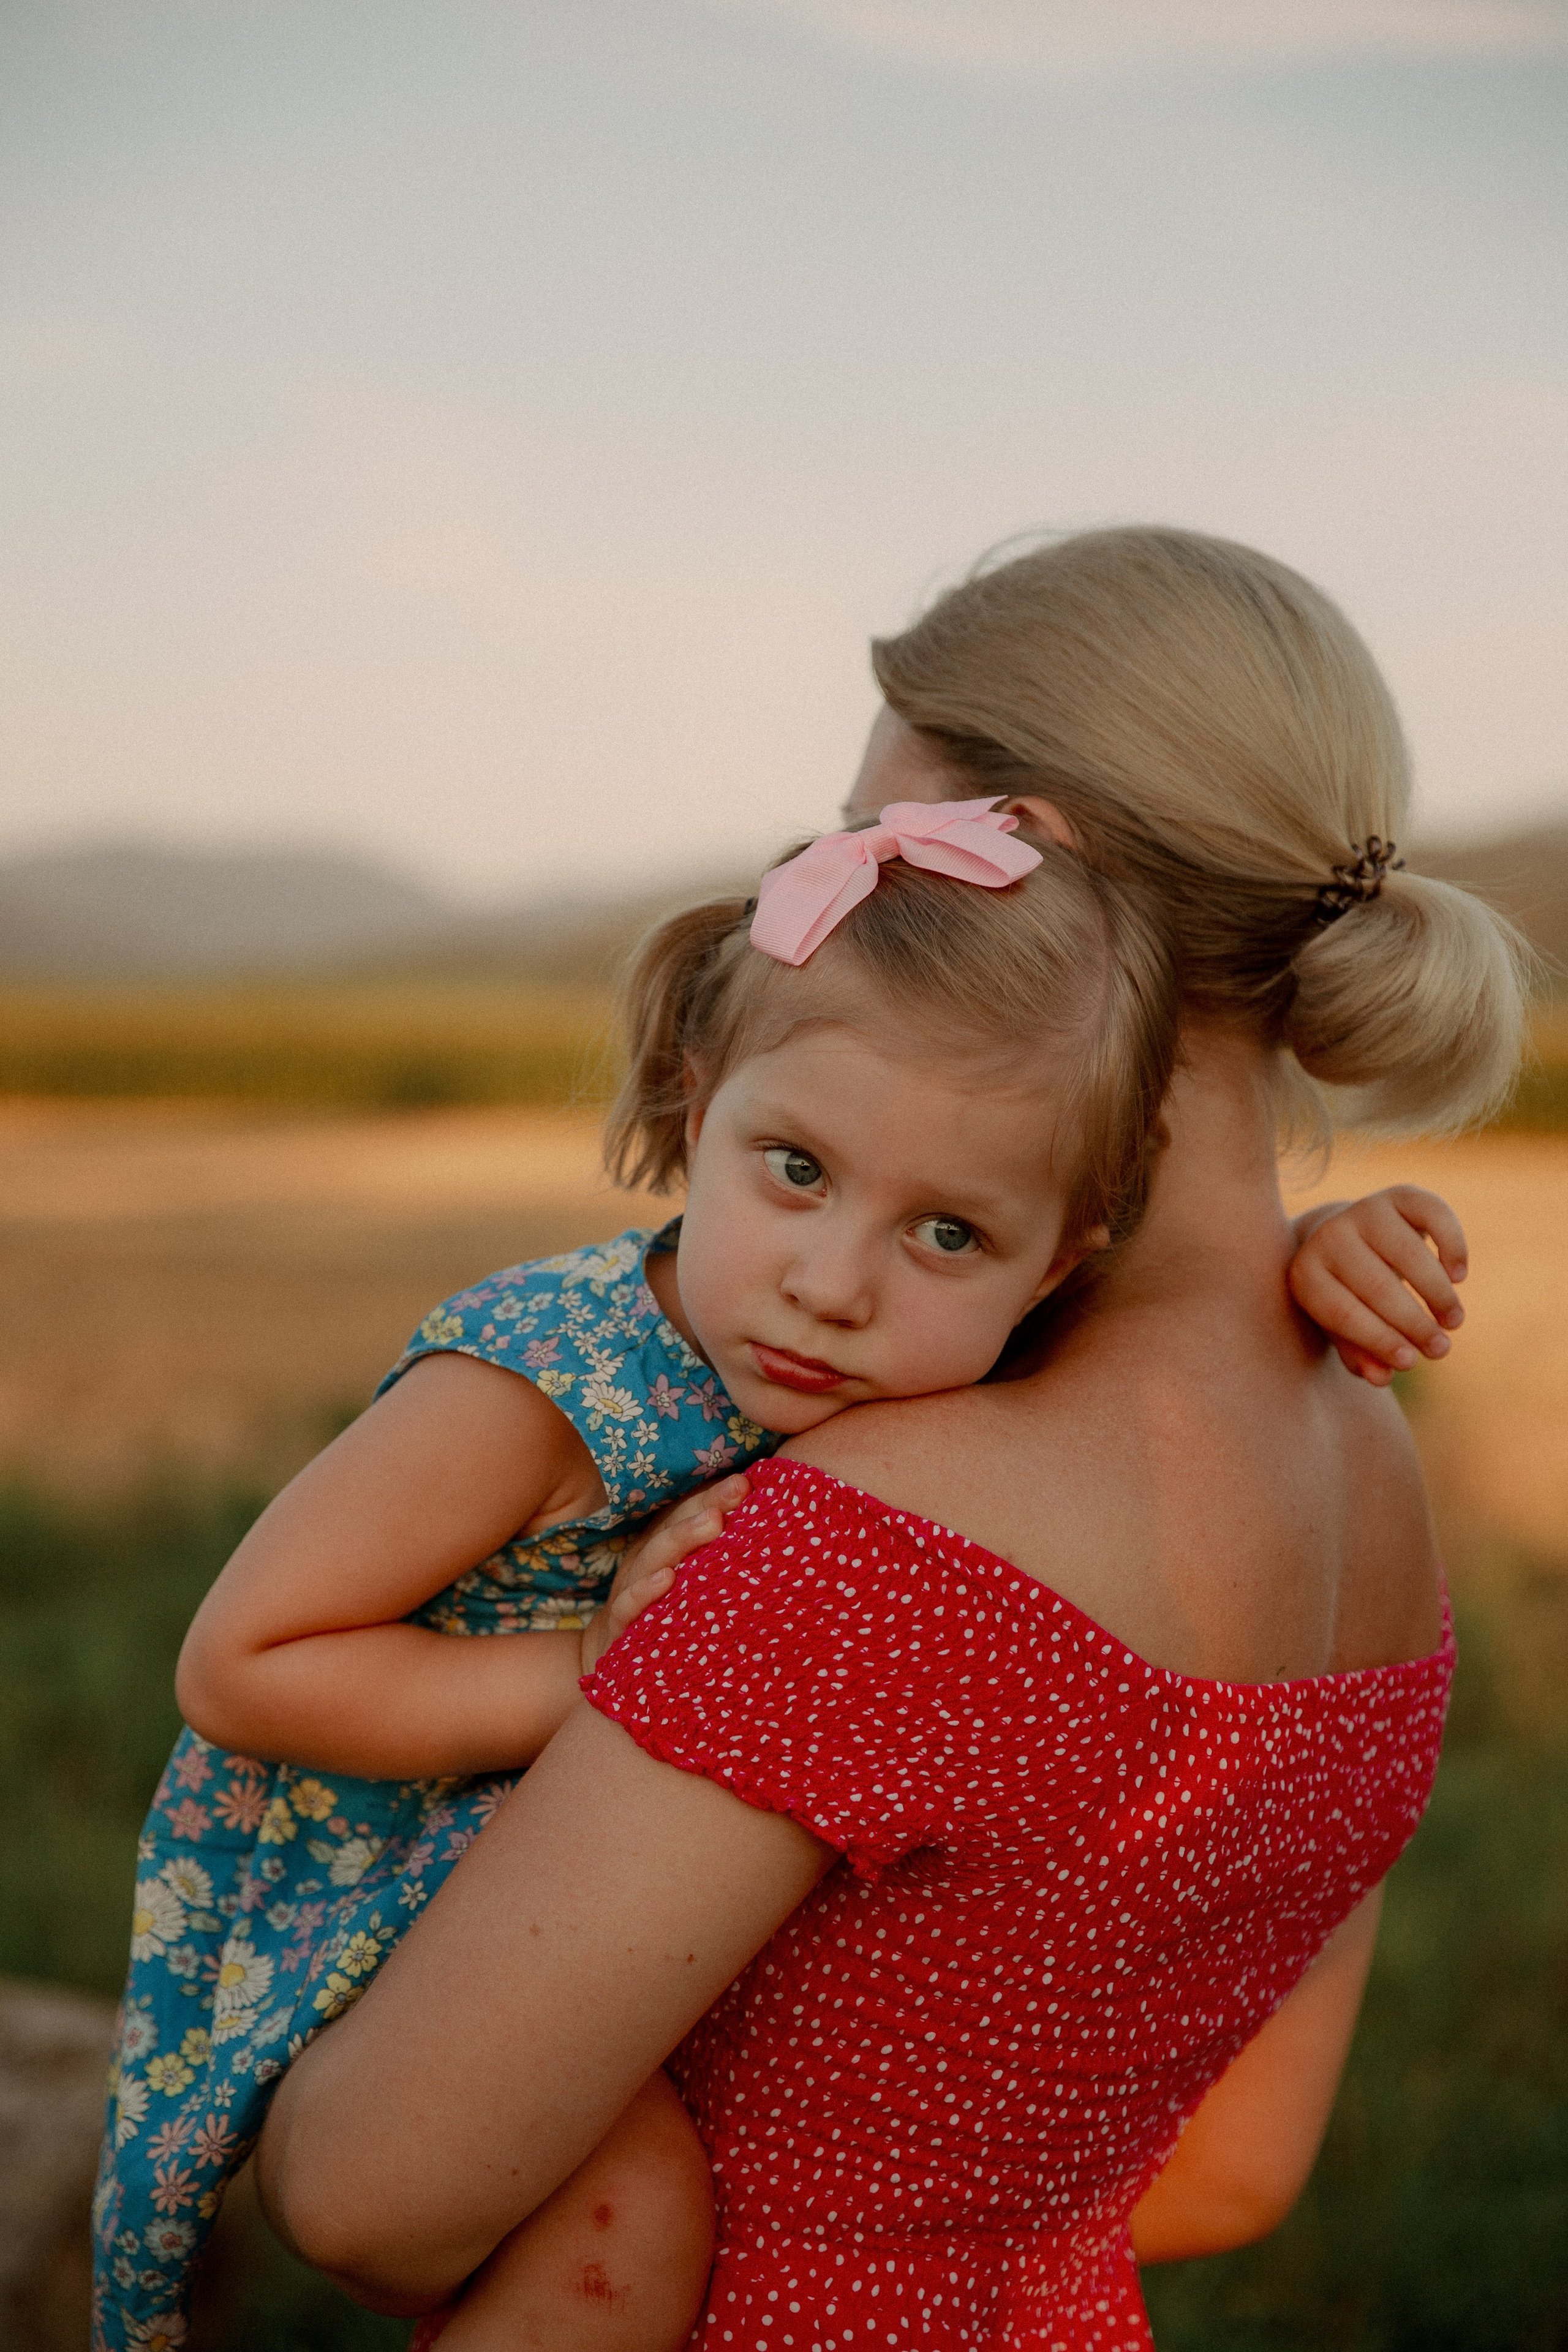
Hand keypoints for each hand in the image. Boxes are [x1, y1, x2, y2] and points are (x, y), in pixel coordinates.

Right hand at [579, 1476, 750, 1674]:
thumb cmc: (665, 1609)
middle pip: (675, 1526)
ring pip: (653, 1557)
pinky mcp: (620, 1625)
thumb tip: (762, 1519)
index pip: (690, 1512)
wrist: (614, 1651)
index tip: (747, 1482)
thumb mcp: (688, 1578)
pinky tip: (667, 1579)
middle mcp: (648, 1561)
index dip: (716, 1495)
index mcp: (665, 1545)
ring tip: (714, 1521)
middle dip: (707, 1504)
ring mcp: (631, 1590)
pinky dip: (644, 1591)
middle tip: (739, 1488)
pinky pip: (628, 1606)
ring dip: (683, 1537)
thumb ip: (715, 1552)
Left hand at [1287, 1187, 1466, 1386]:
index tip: (1410, 1362)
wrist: (1348, 1237)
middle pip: (1376, 1285)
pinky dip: (1452, 1245)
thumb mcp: (1343, 1327)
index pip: (1341, 1312)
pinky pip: (1434, 1214)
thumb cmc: (1347, 1296)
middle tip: (1441, 1349)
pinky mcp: (1399, 1194)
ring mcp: (1364, 1211)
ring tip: (1453, 1322)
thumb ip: (1358, 1354)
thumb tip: (1382, 1378)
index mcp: (1306, 1274)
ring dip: (1437, 1293)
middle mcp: (1329, 1237)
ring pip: (1408, 1253)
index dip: (1377, 1340)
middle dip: (1413, 1323)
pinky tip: (1458, 1275)